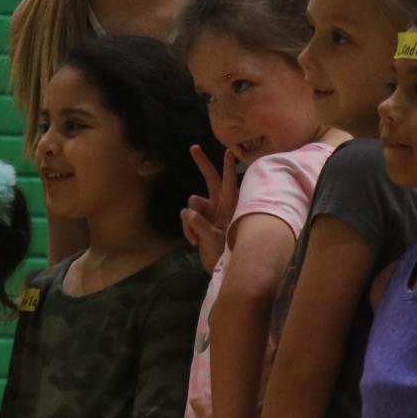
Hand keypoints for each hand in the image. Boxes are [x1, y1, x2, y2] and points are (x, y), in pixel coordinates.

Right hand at [180, 145, 240, 271]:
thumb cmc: (227, 253)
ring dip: (190, 220)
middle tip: (194, 147)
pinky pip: (186, 217)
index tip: (228, 151)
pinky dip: (187, 229)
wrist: (222, 269)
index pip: (229, 182)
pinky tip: (194, 242)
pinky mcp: (198, 221)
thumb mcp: (214, 239)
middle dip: (202, 164)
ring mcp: (208, 213)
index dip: (228, 167)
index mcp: (230, 206)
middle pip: (210, 179)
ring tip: (197, 238)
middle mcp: (219, 205)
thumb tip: (186, 212)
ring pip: (191, 203)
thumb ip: (200, 224)